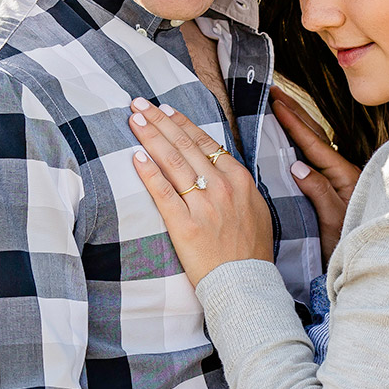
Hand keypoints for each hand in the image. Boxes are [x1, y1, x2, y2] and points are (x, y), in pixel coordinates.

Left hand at [128, 99, 272, 283]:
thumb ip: (236, 187)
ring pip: (172, 161)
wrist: (247, 286)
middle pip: (185, 145)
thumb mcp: (255, 210)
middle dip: (159, 120)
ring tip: (133, 119)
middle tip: (138, 103)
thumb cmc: (250, 252)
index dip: (182, 123)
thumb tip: (218, 169)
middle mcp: (222, 187)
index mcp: (239, 180)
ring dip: (150, 136)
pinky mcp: (185, 226)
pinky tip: (136, 157)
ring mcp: (204, 205)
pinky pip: (163, 193)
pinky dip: (149, 173)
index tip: (165, 109)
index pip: (206, 142)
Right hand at [271, 86, 359, 259]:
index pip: (314, 143)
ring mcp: (337, 179)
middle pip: (316, 135)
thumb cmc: (348, 244)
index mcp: (344, 176)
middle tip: (274, 92)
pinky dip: (300, 142)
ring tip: (279, 106)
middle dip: (294, 113)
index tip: (276, 104)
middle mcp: (342, 173)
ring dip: (297, 123)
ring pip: (315, 143)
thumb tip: (296, 165)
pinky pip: (314, 157)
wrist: (366, 262)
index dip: (293, 123)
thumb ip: (318, 192)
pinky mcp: (332, 188)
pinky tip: (289, 138)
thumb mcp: (332, 221)